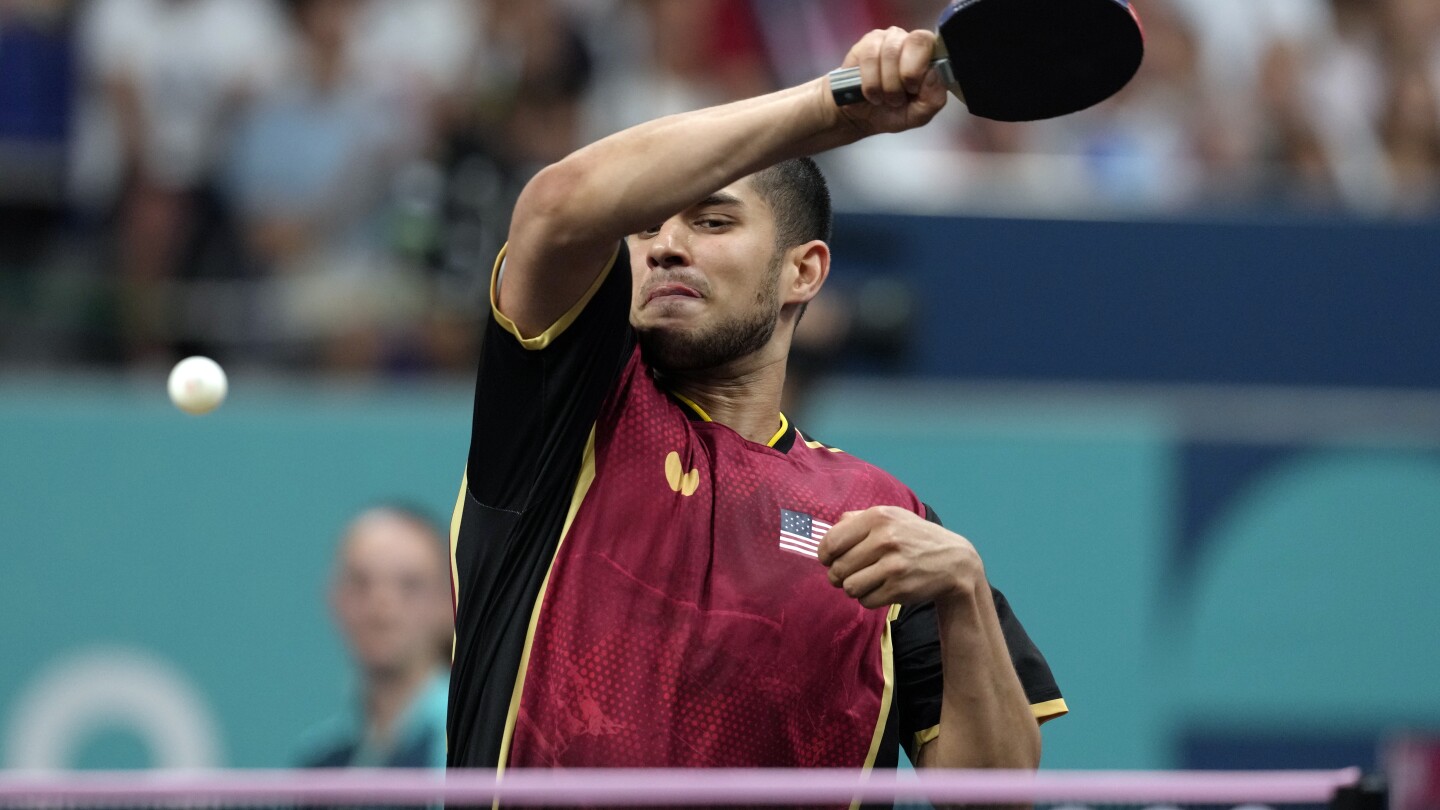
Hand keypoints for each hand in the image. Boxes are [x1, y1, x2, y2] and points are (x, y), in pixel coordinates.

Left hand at [818, 505, 983, 608]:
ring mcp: (893, 565)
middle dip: (838, 575)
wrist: (954, 562)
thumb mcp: (891, 516)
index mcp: (878, 517)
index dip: (824, 556)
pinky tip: (880, 589)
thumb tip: (830, 529)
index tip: (829, 560)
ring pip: (849, 587)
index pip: (831, 542)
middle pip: (837, 568)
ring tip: (866, 581)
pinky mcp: (900, 589)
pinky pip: (865, 601)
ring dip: (853, 588)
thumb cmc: (914, 538)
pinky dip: (868, 598)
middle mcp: (885, 539)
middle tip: (849, 574)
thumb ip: (858, 518)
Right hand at [832, 27, 948, 135]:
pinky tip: (871, 93)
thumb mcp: (919, 115)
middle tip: (898, 96)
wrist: (861, 118)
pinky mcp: (865, 44)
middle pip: (916, 41)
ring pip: (891, 52)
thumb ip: (934, 99)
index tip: (913, 90)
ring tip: (883, 98)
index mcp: (927, 55)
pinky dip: (871, 82)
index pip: (934, 45)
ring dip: (886, 84)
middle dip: (906, 74)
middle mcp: (909, 41)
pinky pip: (870, 57)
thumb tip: (933, 75)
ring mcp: (887, 39)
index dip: (922, 68)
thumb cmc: (892, 112)